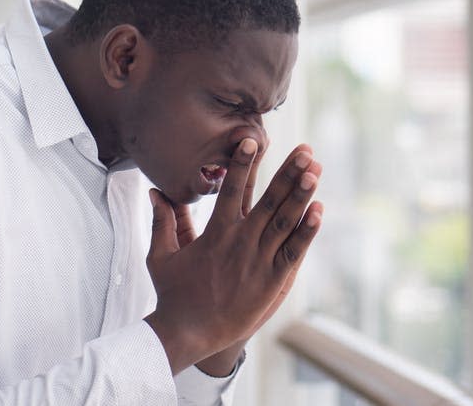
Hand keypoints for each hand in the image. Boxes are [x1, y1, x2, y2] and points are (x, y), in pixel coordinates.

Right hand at [144, 139, 322, 374]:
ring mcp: (258, 261)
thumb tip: (154, 192)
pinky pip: (293, 252)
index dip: (243, 164)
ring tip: (316, 170)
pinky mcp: (272, 281)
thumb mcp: (161, 255)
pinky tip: (319, 211)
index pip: (232, 189)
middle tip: (305, 149)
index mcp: (215, 232)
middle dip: (288, 172)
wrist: (187, 333)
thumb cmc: (173, 294)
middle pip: (268, 200)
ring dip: (302, 195)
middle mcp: (240, 241)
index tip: (252, 140)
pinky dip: (307, 232)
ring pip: (285, 222)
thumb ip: (162, 220)